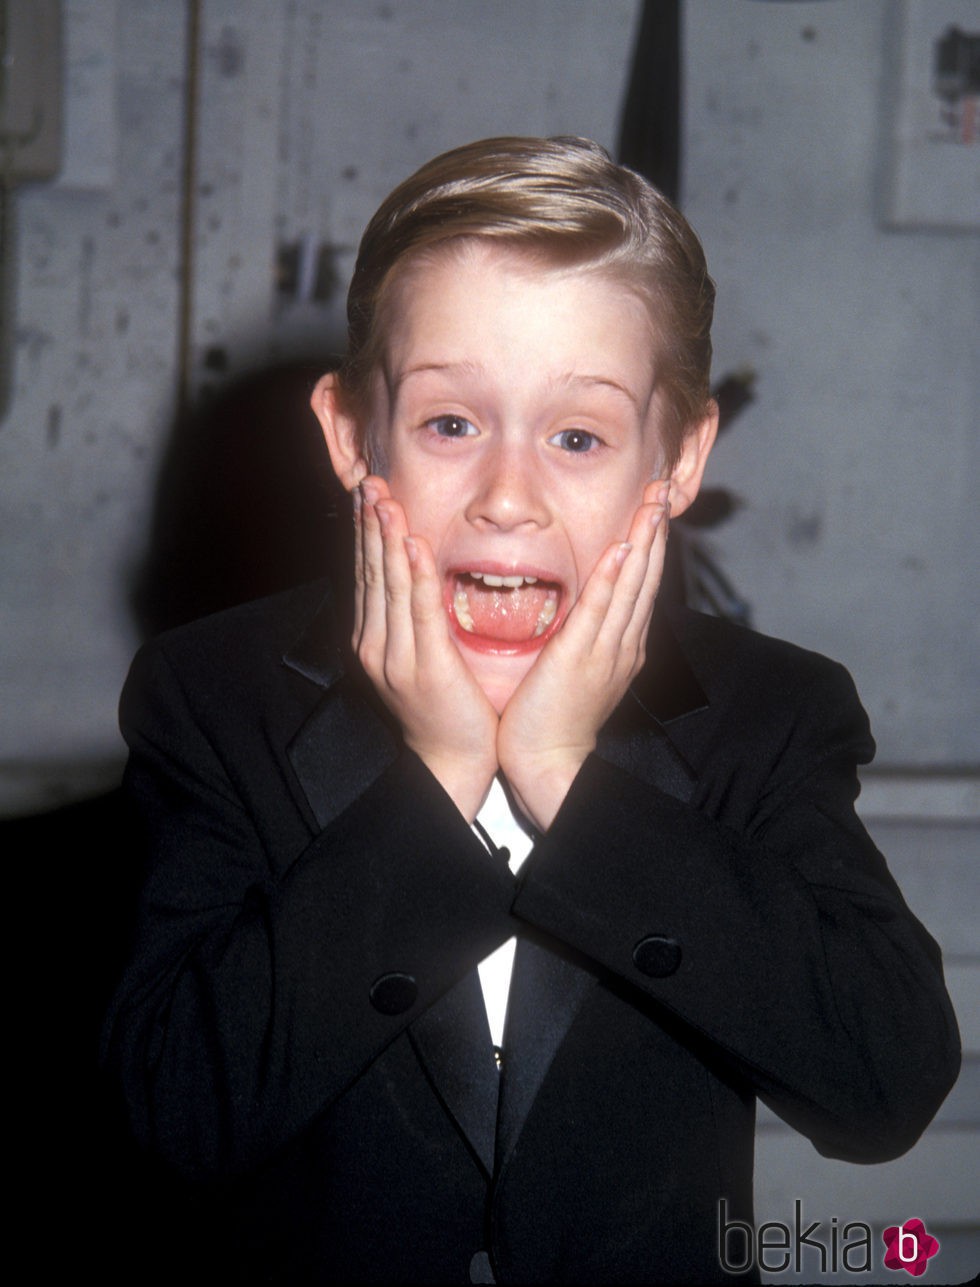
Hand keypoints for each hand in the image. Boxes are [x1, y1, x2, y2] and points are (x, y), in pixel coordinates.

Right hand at [354, 477, 498, 819]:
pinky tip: (415, 545)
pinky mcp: (425, 667)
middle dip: (369, 524)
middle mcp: (376, 644)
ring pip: (390, 585)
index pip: (367, 574)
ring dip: (387, 538)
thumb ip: (412, 618)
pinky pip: (420, 612)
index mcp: (373, 640)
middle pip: (371, 572)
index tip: (367, 493)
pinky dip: (416, 575)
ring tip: (385, 498)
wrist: (451, 762)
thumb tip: (413, 575)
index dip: (366, 532)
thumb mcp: (419, 656)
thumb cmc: (445, 708)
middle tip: (368, 480)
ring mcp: (396, 656)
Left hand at [497, 483, 669, 830]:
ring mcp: (606, 650)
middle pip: (646, 575)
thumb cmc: (552, 719)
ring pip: (632, 585)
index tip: (654, 504)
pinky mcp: (581, 657)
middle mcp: (623, 643)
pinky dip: (615, 578)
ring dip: (644, 540)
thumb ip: (584, 636)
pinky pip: (601, 610)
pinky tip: (624, 548)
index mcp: (622, 645)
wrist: (548, 762)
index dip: (649, 541)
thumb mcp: (576, 669)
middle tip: (663, 485)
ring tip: (653, 501)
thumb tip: (584, 606)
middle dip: (655, 528)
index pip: (640, 583)